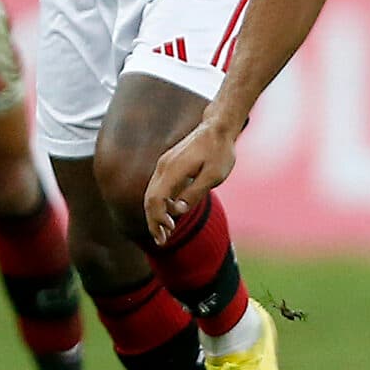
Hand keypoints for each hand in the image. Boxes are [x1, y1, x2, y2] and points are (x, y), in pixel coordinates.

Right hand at [147, 117, 238, 242]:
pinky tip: (170, 215)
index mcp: (172, 170)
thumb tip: (178, 210)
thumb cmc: (219, 152)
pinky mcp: (169, 165)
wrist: (217, 128)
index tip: (169, 232)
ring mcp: (164, 165)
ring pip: (152, 194)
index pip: (155, 199)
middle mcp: (163, 167)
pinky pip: (158, 188)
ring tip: (166, 233)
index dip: (158, 218)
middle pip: (150, 199)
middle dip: (154, 222)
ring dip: (156, 215)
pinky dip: (161, 204)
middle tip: (162, 241)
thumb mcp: (213, 175)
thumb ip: (195, 192)